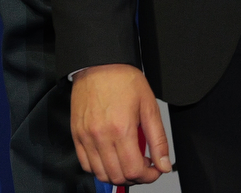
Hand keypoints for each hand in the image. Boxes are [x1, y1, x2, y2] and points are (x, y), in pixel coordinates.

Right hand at [71, 64, 172, 184]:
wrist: (98, 63)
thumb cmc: (123, 80)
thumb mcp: (149, 107)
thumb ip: (158, 140)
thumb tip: (164, 164)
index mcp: (121, 129)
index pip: (134, 171)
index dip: (149, 176)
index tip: (154, 170)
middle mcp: (100, 135)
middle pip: (118, 176)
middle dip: (135, 177)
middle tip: (142, 166)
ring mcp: (85, 135)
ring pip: (100, 173)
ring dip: (117, 175)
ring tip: (126, 163)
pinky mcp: (76, 133)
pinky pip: (85, 163)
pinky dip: (98, 168)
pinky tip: (109, 158)